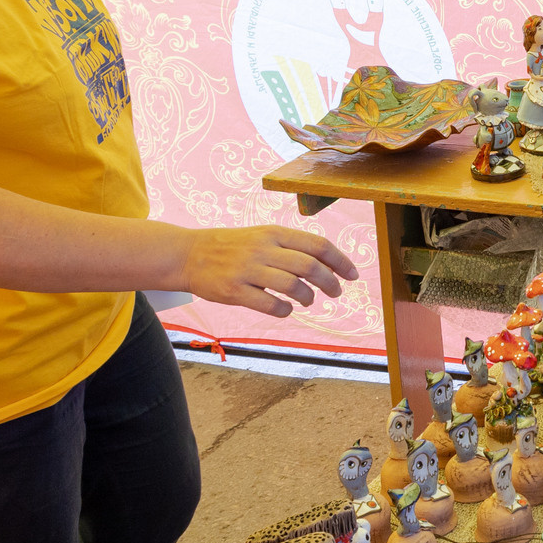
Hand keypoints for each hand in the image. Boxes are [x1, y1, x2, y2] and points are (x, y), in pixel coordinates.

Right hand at [184, 225, 359, 317]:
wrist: (190, 254)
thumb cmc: (233, 247)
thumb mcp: (263, 236)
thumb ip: (291, 248)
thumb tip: (328, 265)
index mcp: (274, 232)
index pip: (317, 244)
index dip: (340, 260)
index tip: (353, 274)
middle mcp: (263, 248)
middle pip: (310, 266)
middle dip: (330, 282)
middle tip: (336, 292)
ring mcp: (248, 269)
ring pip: (293, 286)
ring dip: (308, 297)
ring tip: (308, 301)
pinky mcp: (235, 290)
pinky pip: (270, 305)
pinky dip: (284, 310)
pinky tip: (285, 309)